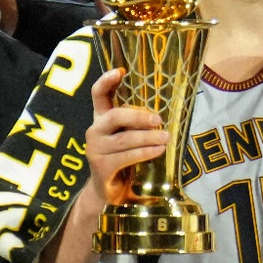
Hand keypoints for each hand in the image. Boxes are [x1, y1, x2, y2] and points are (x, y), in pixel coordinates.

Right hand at [85, 63, 163, 202]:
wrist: (108, 192)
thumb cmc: (124, 159)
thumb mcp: (129, 136)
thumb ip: (138, 123)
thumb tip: (167, 110)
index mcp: (101, 118)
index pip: (98, 94)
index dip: (106, 81)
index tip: (120, 71)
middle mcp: (95, 131)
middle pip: (114, 116)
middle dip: (138, 116)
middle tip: (159, 119)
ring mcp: (95, 149)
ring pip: (124, 139)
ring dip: (147, 137)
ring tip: (166, 137)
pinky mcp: (101, 167)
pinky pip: (125, 157)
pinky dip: (144, 153)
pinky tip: (158, 151)